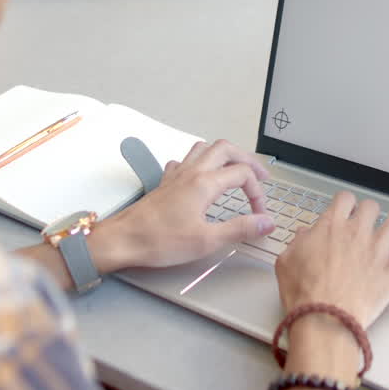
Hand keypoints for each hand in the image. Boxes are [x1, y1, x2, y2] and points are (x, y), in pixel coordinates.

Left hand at [90, 139, 274, 270]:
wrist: (124, 239)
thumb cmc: (158, 240)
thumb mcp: (207, 241)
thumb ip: (240, 229)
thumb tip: (265, 222)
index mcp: (204, 183)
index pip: (243, 174)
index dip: (257, 192)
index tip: (259, 213)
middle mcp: (190, 173)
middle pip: (226, 149)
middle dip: (247, 159)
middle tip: (259, 176)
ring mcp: (176, 175)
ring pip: (204, 148)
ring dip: (223, 154)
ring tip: (235, 167)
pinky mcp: (165, 183)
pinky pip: (184, 160)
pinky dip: (198, 162)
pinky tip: (199, 176)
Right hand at [269, 193, 388, 389]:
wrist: (326, 319)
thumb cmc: (304, 295)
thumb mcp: (286, 262)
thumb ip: (298, 243)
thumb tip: (304, 235)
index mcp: (331, 227)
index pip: (345, 199)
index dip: (346, 203)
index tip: (347, 211)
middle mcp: (357, 232)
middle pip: (372, 206)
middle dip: (369, 212)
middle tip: (368, 223)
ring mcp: (378, 250)